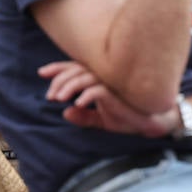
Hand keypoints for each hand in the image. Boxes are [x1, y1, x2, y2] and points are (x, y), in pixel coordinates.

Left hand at [38, 60, 177, 137]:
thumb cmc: (127, 117)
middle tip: (51, 96)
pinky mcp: (117, 93)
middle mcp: (103, 77)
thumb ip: (85, 117)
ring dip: (69, 87)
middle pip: (75, 70)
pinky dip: (86, 95)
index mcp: (97, 79)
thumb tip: (66, 113)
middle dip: (59, 81)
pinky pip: (98, 90)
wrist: (150, 123)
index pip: (74, 68)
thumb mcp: (102, 120)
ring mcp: (110, 83)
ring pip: (84, 77)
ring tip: (59, 99)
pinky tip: (78, 104)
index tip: (41, 72)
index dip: (57, 68)